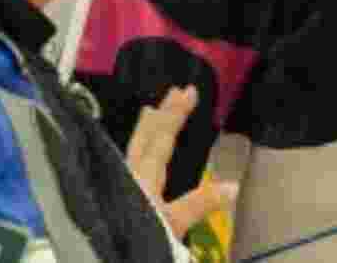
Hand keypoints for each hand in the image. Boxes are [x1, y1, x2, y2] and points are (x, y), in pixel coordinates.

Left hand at [125, 85, 239, 236]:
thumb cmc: (138, 235)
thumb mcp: (174, 223)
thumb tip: (233, 185)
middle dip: (162, 114)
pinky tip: (133, 156)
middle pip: (145, 138)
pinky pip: (126, 164)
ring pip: (133, 149)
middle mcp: (129, 174)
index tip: (189, 91)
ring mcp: (118, 184)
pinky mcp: (113, 196)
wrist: (103, 255)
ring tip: (148, 110)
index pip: (162, 138)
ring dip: (145, 129)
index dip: (176, 113)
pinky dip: (135, 150)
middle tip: (173, 90)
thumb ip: (200, 203)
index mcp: (145, 176)